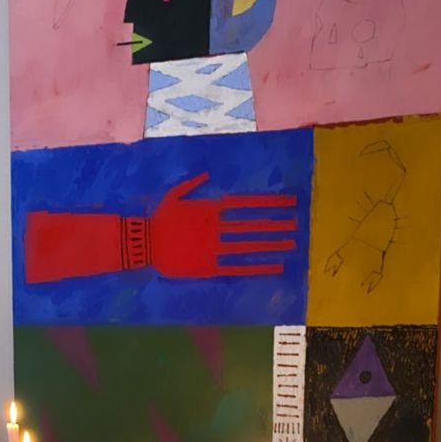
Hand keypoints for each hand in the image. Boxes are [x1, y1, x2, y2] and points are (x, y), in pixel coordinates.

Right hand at [149, 173, 297, 278]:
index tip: (289, 203)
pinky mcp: (210, 266)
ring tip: (291, 244)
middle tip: (296, 225)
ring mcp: (215, 247)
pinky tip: (275, 267)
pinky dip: (258, 267)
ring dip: (271, 245)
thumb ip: (192, 184)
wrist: (144, 244)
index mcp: (211, 208)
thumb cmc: (158, 218)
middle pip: (253, 225)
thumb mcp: (174, 194)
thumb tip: (206, 174)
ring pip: (250, 246)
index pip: (248, 204)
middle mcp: (217, 227)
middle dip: (276, 224)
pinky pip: (239, 267)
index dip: (270, 203)